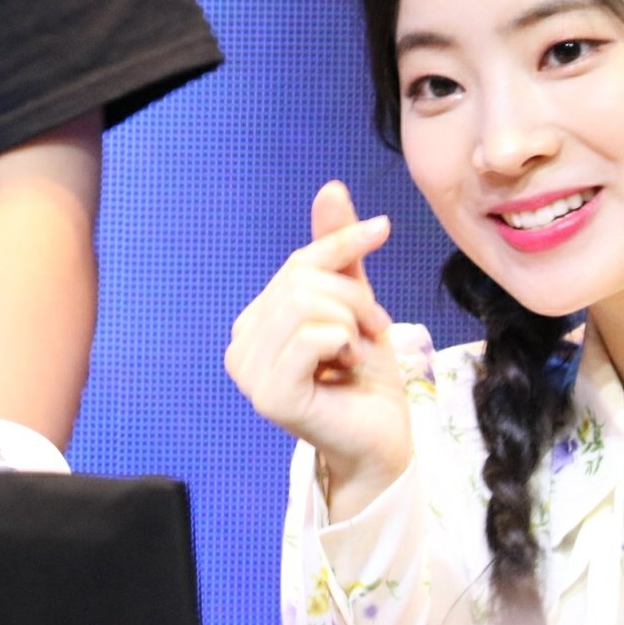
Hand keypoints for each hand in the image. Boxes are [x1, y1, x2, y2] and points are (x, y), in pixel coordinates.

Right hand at [226, 181, 413, 517]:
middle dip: (353, 298)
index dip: (341, 244)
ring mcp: (250, 374)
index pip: (297, 263)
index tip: (381, 230)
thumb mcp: (354, 300)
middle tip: (371, 331)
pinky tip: (346, 369)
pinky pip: (313, 337)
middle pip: (301, 281)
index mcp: (254, 322)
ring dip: (352, 322)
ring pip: (306, 304)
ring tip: (359, 351)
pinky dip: (344, 343)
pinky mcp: (271, 396)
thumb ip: (336, 250)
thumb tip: (331, 188)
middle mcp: (240, 346)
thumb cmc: (365, 374)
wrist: (383, 436)